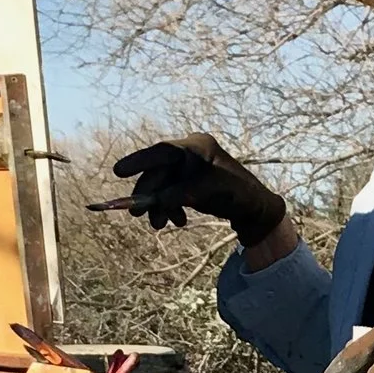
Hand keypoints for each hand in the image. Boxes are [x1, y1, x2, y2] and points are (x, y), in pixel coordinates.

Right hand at [107, 134, 287, 244]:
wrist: (254, 208)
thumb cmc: (239, 192)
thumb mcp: (212, 190)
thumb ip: (184, 192)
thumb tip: (159, 200)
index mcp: (198, 147)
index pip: (164, 151)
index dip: (140, 161)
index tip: (119, 171)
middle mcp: (190, 155)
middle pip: (159, 172)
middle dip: (149, 194)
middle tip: (137, 214)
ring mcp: (188, 170)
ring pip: (162, 186)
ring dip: (158, 206)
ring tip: (159, 225)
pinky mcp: (187, 184)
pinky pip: (169, 195)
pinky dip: (169, 208)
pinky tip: (177, 221)